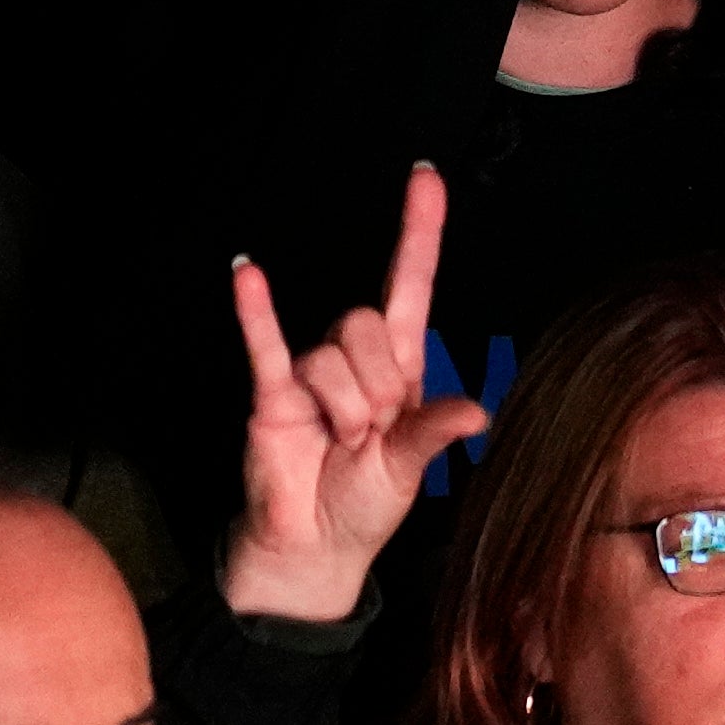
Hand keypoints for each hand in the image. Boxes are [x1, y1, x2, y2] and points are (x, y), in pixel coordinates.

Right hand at [225, 168, 479, 627]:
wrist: (314, 546)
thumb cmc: (364, 502)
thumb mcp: (411, 469)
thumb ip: (432, 432)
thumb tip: (476, 412)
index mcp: (400, 368)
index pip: (410, 283)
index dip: (418, 231)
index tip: (425, 177)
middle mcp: (356, 360)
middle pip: (368, 325)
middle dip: (373, 388)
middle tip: (366, 435)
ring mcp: (311, 373)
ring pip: (330, 356)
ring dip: (340, 409)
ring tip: (335, 443)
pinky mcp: (272, 393)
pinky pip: (266, 345)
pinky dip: (256, 313)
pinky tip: (248, 275)